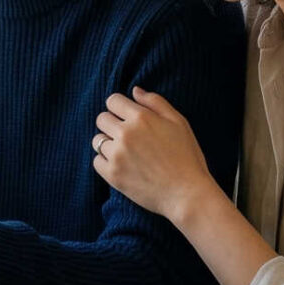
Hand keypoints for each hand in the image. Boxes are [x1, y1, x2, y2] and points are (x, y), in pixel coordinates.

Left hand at [93, 88, 217, 223]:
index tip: (126, 117)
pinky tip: (122, 166)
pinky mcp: (112, 175)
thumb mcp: (179, 122)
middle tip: (128, 137)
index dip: (119, 107)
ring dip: (109, 144)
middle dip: (112, 124)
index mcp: (141, 117)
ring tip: (127, 153)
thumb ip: (155, 102)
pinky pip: (96, 161)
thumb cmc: (187, 156)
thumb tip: (134, 91)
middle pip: (101, 119)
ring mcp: (117, 155)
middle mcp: (125, 133)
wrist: (187, 193)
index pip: (112, 101)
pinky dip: (105, 162)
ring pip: (97, 140)